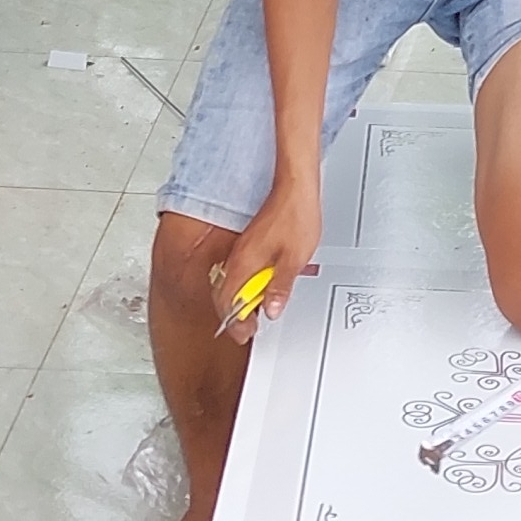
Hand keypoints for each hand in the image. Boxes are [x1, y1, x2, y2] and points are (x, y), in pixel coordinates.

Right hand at [212, 179, 320, 332]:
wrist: (295, 187)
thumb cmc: (295, 216)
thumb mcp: (294, 259)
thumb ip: (280, 288)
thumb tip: (272, 310)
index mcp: (245, 264)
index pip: (229, 303)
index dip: (235, 323)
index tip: (246, 333)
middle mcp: (238, 258)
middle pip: (224, 294)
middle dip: (234, 315)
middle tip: (248, 327)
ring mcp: (243, 249)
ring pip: (230, 283)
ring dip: (240, 300)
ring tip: (255, 311)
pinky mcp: (249, 243)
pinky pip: (240, 271)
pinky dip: (246, 285)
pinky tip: (261, 287)